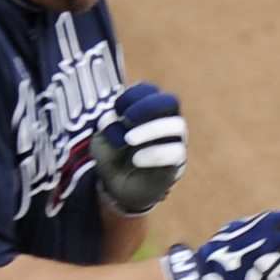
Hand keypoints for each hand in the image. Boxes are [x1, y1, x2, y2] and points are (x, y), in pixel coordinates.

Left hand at [91, 82, 186, 214]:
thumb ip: (107, 125)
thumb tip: (117, 120)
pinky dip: (154, 154)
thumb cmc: (112, 158)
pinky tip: (136, 160)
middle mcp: (165, 123)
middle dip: (148, 105)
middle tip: (128, 118)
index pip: (150, 90)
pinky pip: (175, 153)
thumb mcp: (101, 138)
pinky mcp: (176, 164)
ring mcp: (174, 143)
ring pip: (177, 126)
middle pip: (170, 101)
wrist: (118, 189)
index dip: (133, 95)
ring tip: (129, 140)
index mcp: (147, 111)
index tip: (116, 110)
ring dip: (151, 129)